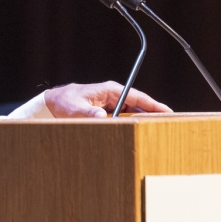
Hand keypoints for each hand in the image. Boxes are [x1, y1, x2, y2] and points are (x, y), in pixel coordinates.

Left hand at [44, 81, 172, 117]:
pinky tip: (138, 131)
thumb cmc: (64, 102)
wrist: (53, 103)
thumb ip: (88, 114)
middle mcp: (113, 94)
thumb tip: (102, 117)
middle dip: (152, 113)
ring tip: (156, 129)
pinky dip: (131, 122)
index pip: (137, 96)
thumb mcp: (75, 109)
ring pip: (132, 110)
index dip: (154, 104)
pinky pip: (124, 115)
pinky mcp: (106, 109)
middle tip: (168, 124)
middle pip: (138, 104)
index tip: (167, 111)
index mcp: (110, 90)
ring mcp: (110, 101)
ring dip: (142, 119)